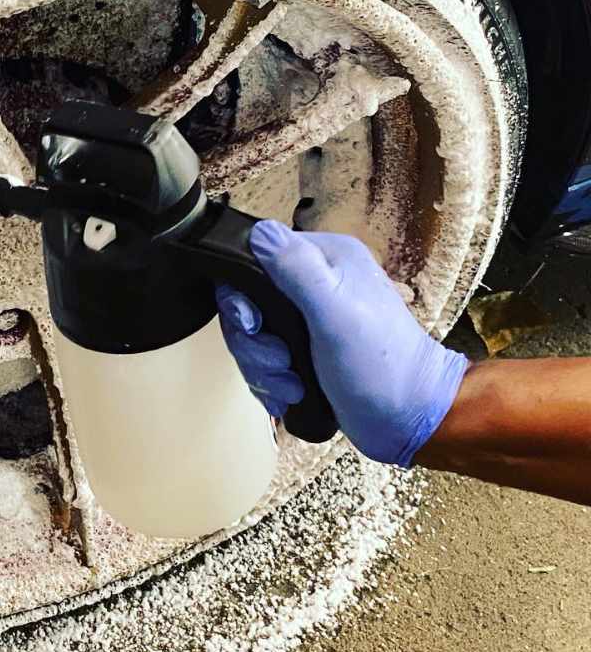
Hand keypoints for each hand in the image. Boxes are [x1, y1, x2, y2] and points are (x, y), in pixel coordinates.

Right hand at [215, 219, 469, 466]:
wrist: (407, 419)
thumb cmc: (381, 366)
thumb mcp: (336, 313)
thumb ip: (297, 269)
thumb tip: (259, 232)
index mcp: (326, 260)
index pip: (255, 258)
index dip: (244, 295)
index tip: (255, 325)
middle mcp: (315, 283)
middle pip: (248, 304)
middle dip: (255, 343)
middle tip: (279, 361)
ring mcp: (308, 320)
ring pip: (253, 338)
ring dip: (263, 369)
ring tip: (292, 385)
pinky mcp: (303, 351)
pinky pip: (262, 362)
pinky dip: (270, 383)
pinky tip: (292, 394)